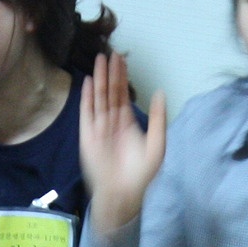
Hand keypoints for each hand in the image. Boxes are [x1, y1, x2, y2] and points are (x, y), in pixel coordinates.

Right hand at [80, 51, 166, 236]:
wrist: (123, 194)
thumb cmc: (140, 175)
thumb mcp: (157, 145)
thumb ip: (159, 119)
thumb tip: (161, 93)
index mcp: (127, 124)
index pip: (123, 95)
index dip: (122, 77)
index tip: (121, 59)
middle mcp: (111, 123)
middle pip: (110, 92)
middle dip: (110, 73)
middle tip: (110, 52)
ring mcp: (98, 128)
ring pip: (99, 98)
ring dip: (99, 79)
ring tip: (99, 60)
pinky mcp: (87, 136)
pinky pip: (86, 113)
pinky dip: (87, 97)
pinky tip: (88, 82)